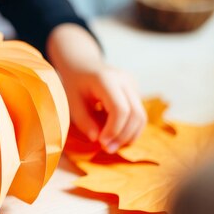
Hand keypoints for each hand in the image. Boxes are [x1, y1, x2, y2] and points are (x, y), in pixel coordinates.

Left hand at [47, 24, 146, 152]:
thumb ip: (84, 121)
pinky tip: (116, 135)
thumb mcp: (72, 102)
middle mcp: (124, 80)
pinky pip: (139, 114)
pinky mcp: (136, 91)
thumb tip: (97, 140)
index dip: (114, 130)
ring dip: (130, 135)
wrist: (82, 64)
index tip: (102, 142)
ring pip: (141, 116)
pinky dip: (130, 128)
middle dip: (124, 136)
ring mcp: (133, 85)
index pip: (120, 109)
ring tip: (112, 145)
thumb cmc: (75, 84)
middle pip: (136, 114)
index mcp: (106, 79)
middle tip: (108, 149)